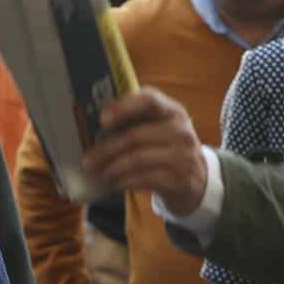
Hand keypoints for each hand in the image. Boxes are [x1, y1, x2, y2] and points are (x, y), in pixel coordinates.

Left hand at [84, 88, 207, 214]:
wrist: (197, 178)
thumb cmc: (166, 148)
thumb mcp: (159, 129)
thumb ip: (134, 122)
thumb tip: (92, 129)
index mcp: (172, 111)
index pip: (149, 100)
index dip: (123, 107)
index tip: (101, 119)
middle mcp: (181, 131)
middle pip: (135, 136)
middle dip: (105, 150)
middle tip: (87, 161)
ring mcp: (183, 155)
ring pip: (137, 159)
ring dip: (111, 168)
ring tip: (98, 173)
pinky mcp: (180, 179)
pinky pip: (144, 179)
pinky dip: (124, 182)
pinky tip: (114, 183)